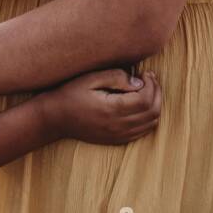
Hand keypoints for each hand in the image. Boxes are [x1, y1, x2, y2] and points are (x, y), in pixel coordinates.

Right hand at [39, 69, 160, 145]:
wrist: (55, 118)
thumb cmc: (71, 94)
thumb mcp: (90, 78)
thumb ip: (116, 77)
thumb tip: (139, 82)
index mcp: (112, 109)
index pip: (145, 99)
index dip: (151, 84)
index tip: (146, 72)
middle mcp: (118, 126)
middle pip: (152, 112)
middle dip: (156, 93)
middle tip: (150, 79)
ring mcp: (118, 135)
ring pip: (151, 123)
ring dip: (155, 105)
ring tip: (147, 90)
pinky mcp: (117, 140)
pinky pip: (143, 132)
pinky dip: (149, 118)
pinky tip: (141, 105)